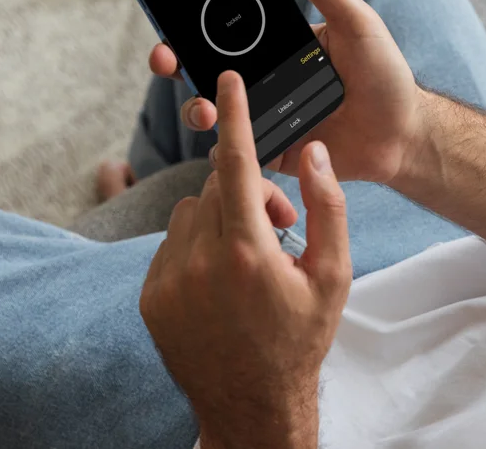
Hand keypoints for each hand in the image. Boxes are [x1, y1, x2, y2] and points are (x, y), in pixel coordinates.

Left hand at [140, 71, 350, 448]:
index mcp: (249, 252)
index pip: (236, 163)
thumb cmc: (300, 340)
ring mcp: (169, 280)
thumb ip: (327, 206)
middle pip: (216, 187)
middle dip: (247, 193)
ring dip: (219, 219)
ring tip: (247, 258)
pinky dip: (195, 247)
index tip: (226, 80)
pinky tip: (220, 280)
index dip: (233, 116)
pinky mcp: (151, 296)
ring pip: (190, 212)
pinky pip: (171, 244)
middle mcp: (200, 262)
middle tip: (278, 226)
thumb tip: (312, 153)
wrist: (253, 403)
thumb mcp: (334, 275)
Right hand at [149, 0, 421, 183]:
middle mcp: (261, 82)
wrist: (404, 134)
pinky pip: (237, 155)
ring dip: (195, 109)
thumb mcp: (356, 20)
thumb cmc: (384, 74)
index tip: (171, 21)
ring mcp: (263, 119)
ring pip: (212, 114)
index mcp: (273, 48)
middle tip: (166, 60)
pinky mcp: (272, 154)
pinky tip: (227, 145)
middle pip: (203, 72)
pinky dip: (224, 152)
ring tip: (205, 109)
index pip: (222, 34)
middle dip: (174, 65)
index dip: (188, 28)